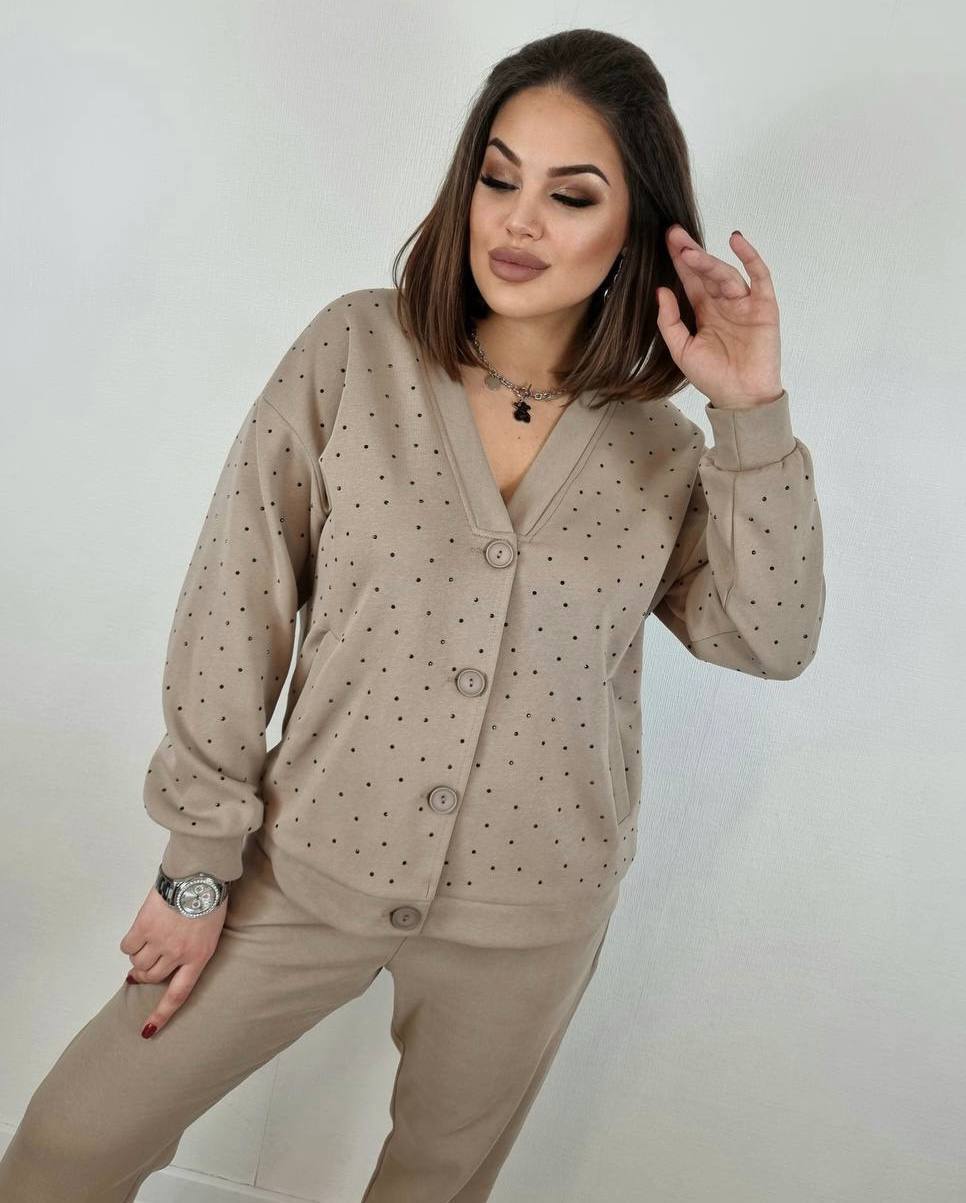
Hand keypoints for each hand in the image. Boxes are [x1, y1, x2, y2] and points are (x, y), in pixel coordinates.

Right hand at [119, 885, 227, 1036]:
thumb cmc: (210, 900)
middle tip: (148, 962)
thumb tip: (164, 962)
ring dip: (139, 958)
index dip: (162, 1014)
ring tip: (148, 942)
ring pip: (138, 964)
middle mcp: (178, 954)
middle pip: (152, 977)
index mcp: (199, 957)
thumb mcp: (210, 932)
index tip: (148, 1031)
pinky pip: (127, 947)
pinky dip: (130, 943)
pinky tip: (140, 932)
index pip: (178, 994)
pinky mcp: (143, 926)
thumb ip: (191, 950)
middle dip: (147, 974)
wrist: (200, 874)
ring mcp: (159, 941)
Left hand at [655, 225, 783, 409]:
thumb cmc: (712, 377)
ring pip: (725, 274)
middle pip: (706, 272)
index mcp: (704, 312)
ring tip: (689, 252)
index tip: (665, 242)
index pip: (690, 281)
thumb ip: (669, 322)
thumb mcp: (681, 350)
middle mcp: (723, 304)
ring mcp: (744, 303)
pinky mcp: (764, 306)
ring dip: (708, 261)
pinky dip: (750, 257)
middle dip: (690, 253)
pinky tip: (736, 241)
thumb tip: (661, 290)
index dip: (678, 261)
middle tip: (674, 235)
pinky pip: (759, 276)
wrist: (741, 397)